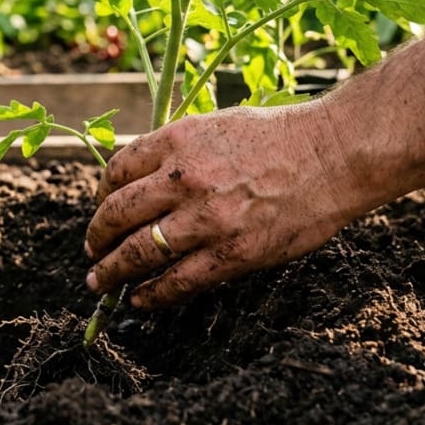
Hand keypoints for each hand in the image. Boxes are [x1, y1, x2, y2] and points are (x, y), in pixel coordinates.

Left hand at [84, 102, 366, 308]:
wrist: (333, 154)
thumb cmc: (280, 136)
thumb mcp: (216, 125)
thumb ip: (178, 149)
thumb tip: (143, 177)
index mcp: (177, 140)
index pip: (116, 170)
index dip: (100, 195)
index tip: (100, 207)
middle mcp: (183, 178)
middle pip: (116, 213)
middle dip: (96, 236)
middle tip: (91, 249)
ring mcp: (206, 219)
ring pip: (137, 252)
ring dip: (111, 271)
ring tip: (100, 282)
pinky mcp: (231, 253)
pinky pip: (177, 282)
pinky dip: (151, 294)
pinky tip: (140, 300)